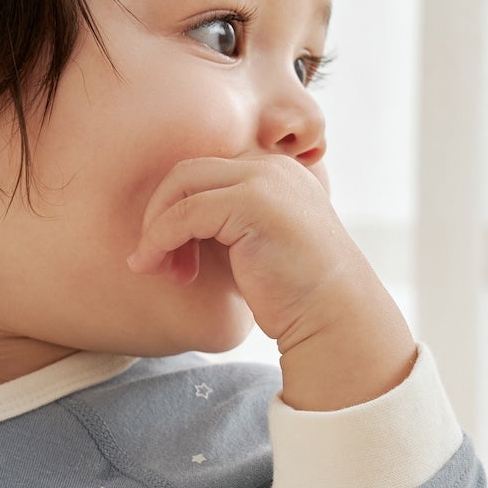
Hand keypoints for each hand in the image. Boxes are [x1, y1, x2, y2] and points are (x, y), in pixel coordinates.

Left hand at [126, 152, 416, 410]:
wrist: (334, 320)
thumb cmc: (294, 297)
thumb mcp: (255, 246)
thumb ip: (225, 224)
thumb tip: (169, 220)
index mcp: (275, 173)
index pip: (205, 173)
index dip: (176, 210)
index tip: (172, 259)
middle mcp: (272, 167)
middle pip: (187, 172)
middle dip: (160, 214)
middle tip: (154, 263)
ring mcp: (264, 180)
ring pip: (181, 184)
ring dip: (156, 226)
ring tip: (153, 267)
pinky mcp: (252, 203)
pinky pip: (185, 212)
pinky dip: (160, 238)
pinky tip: (157, 267)